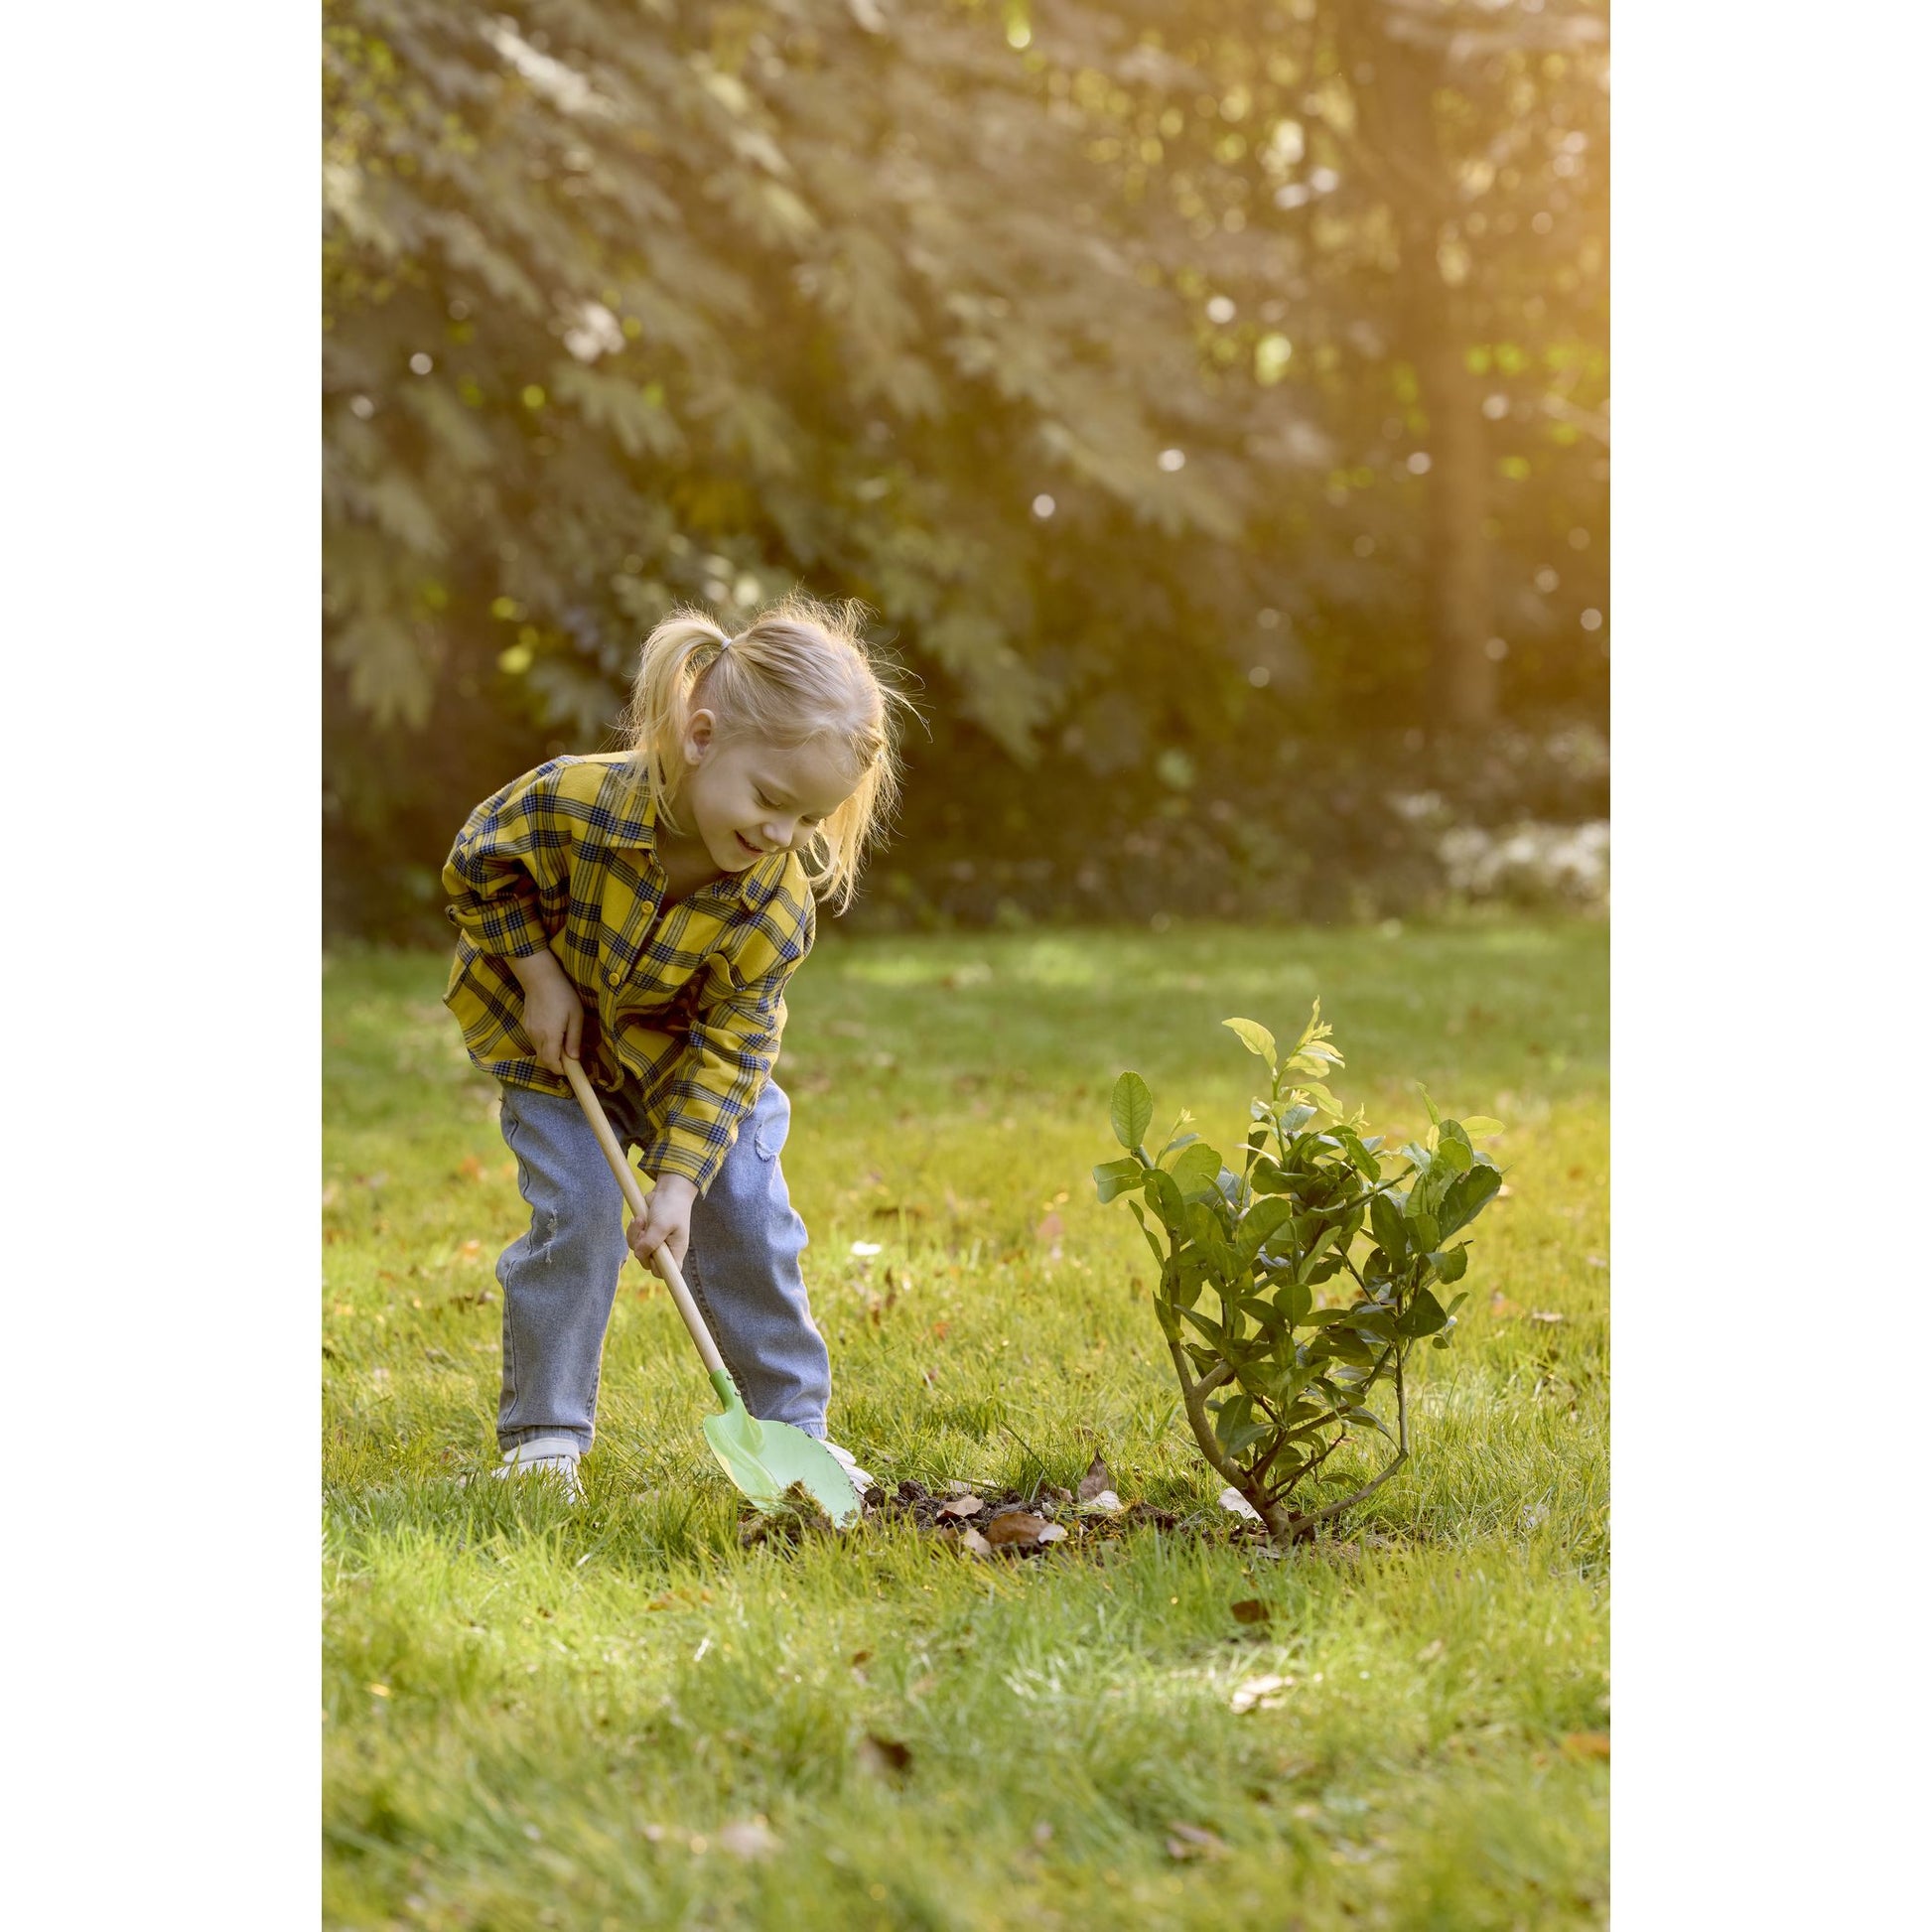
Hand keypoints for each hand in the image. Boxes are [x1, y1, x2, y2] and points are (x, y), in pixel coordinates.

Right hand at [509, 951, 583, 1073]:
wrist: (539, 978)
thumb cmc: (562, 994)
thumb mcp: (575, 1015)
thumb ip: (574, 1039)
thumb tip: (575, 1058)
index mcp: (550, 1036)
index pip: (552, 1063)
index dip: (561, 1070)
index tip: (572, 1068)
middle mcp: (536, 1037)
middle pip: (544, 1060)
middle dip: (557, 1064)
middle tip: (570, 1058)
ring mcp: (529, 1031)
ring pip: (539, 1051)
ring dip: (550, 1053)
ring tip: (564, 1043)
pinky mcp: (526, 1025)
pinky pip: (535, 1042)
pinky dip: (544, 1044)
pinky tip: (554, 1033)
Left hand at [629, 1174, 697, 1279]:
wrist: (669, 1189)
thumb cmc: (671, 1207)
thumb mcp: (661, 1225)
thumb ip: (650, 1243)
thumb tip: (639, 1255)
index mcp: (676, 1250)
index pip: (668, 1272)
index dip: (659, 1270)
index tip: (653, 1260)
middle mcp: (667, 1249)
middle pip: (648, 1262)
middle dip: (642, 1247)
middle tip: (644, 1231)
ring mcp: (656, 1242)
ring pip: (639, 1251)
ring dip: (635, 1236)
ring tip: (641, 1220)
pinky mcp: (648, 1234)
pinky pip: (635, 1240)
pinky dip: (634, 1230)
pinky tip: (638, 1219)